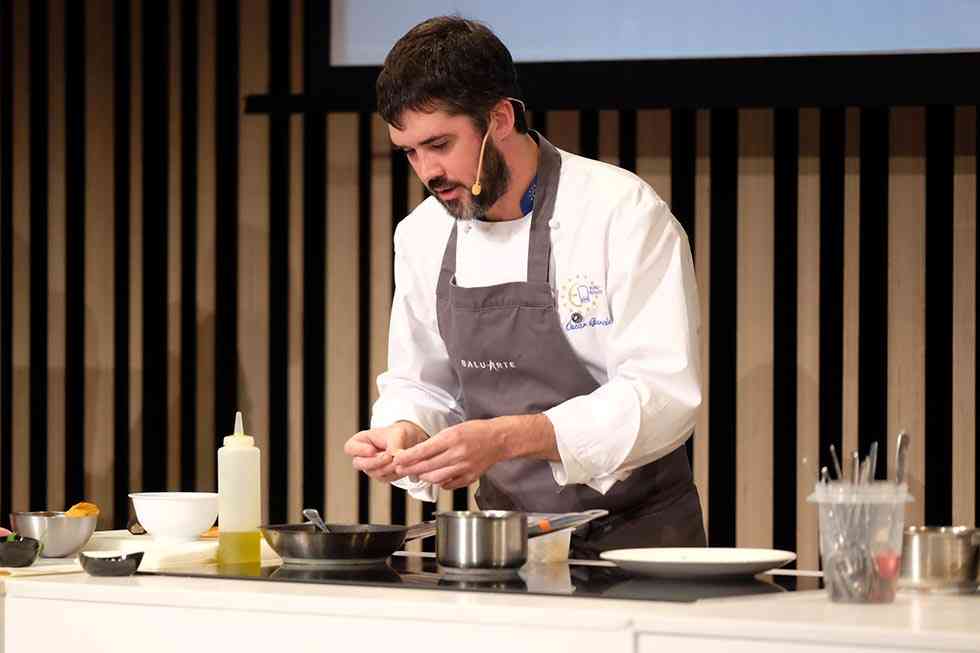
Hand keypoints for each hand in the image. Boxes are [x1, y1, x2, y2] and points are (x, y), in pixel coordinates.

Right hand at [344, 421, 427, 482]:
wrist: (408, 441)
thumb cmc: (397, 434)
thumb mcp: (396, 434)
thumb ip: (393, 445)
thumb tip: (393, 457)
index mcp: (359, 441)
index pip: (349, 448)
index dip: (359, 450)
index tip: (372, 449)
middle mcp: (361, 457)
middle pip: (359, 464)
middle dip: (375, 461)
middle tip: (389, 457)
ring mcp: (370, 468)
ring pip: (374, 473)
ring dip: (388, 467)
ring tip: (399, 460)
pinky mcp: (381, 476)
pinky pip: (385, 478)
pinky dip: (394, 473)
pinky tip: (402, 466)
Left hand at [393, 419, 507, 489]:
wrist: (499, 439)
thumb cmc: (476, 431)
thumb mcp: (453, 429)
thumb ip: (436, 443)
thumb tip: (417, 454)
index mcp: (452, 438)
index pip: (423, 451)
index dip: (407, 458)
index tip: (397, 460)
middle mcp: (458, 454)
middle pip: (426, 466)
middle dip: (410, 469)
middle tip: (401, 470)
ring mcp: (464, 467)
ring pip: (435, 478)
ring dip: (424, 476)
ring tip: (418, 473)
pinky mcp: (470, 477)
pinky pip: (448, 484)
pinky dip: (440, 482)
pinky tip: (437, 477)